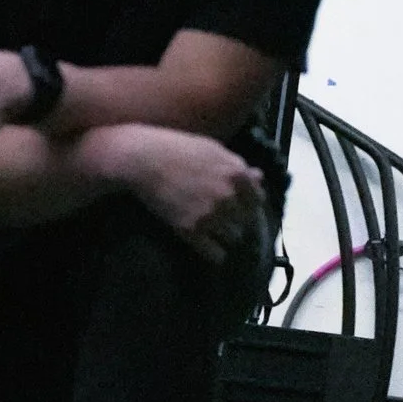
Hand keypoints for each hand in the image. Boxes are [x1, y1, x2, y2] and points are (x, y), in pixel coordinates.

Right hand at [88, 124, 267, 266]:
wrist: (143, 160)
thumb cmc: (178, 148)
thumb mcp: (213, 150)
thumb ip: (238, 165)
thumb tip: (259, 177)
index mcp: (236, 174)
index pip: (258, 201)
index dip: (249, 203)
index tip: (240, 206)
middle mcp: (227, 197)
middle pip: (246, 221)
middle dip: (237, 219)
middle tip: (224, 217)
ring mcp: (209, 215)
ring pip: (233, 237)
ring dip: (226, 234)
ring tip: (214, 229)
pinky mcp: (190, 230)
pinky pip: (215, 253)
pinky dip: (215, 253)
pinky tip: (209, 247)